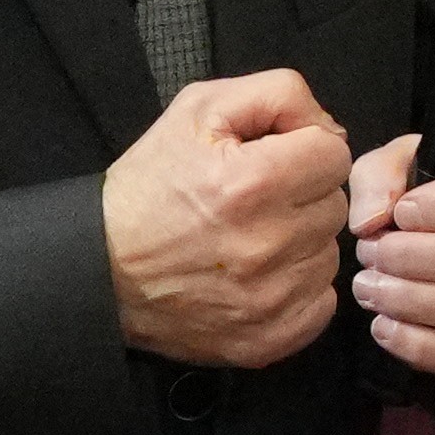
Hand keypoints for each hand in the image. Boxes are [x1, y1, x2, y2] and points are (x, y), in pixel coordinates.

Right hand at [104, 70, 355, 368]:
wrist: (99, 269)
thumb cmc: (149, 188)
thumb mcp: (200, 109)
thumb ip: (278, 95)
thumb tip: (330, 128)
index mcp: (254, 182)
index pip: (334, 156)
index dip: (303, 151)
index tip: (272, 162)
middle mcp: (267, 244)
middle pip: (334, 205)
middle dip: (302, 196)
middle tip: (255, 202)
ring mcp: (269, 298)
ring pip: (328, 255)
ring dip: (301, 243)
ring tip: (252, 239)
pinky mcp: (267, 338)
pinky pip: (321, 303)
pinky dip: (299, 289)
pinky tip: (260, 276)